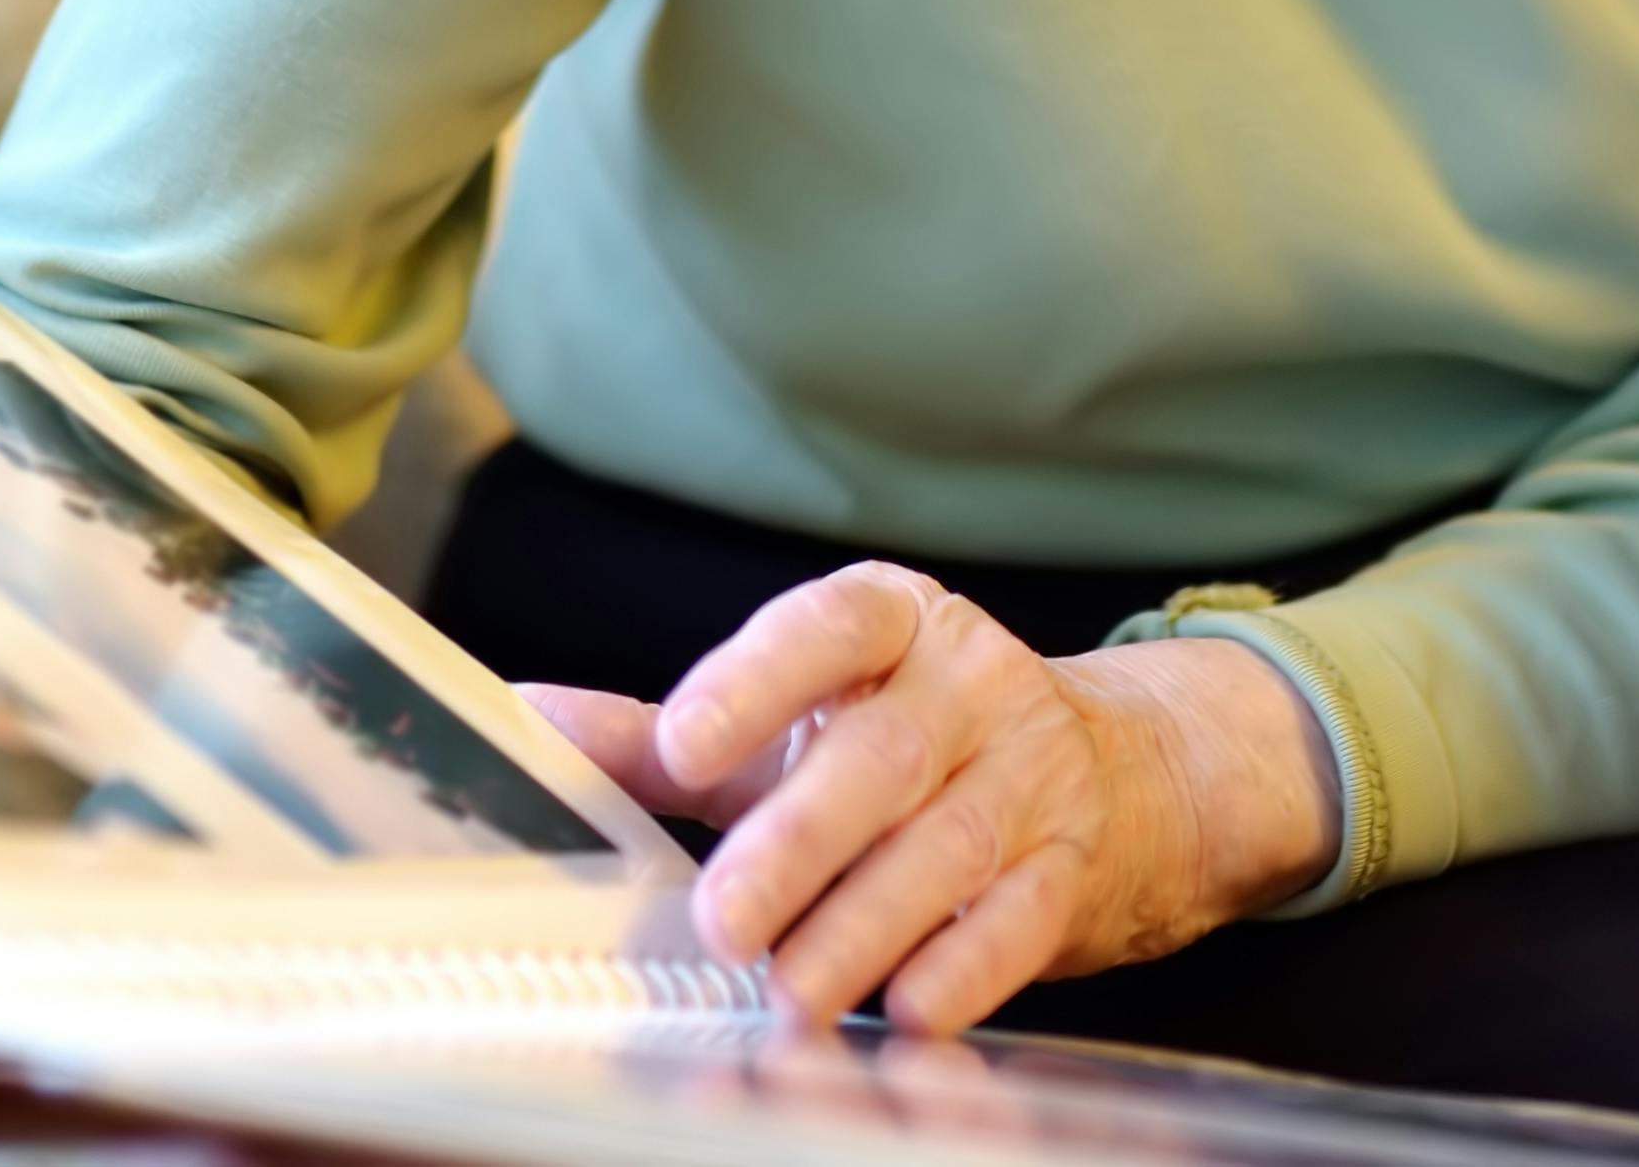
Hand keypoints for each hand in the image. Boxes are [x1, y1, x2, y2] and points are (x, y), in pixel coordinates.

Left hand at [520, 560, 1339, 1032]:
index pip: (824, 628)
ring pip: (947, 846)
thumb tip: (523, 722)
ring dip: (864, 926)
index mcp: (890, 625)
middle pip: (881, 756)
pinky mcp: (1073, 867)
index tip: (681, 741)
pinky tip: (907, 1012)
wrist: (1116, 776)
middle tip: (723, 921)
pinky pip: (1021, 918)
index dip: (753, 680)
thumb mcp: (796, 719)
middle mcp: (968, 684)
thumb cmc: (911, 745)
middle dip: (799, 842)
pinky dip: (963, 968)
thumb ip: (667, 734)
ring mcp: (1032, 773)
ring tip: (792, 997)